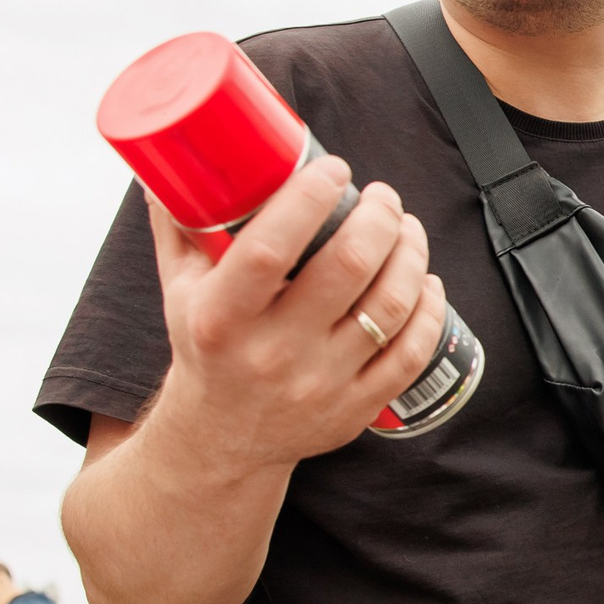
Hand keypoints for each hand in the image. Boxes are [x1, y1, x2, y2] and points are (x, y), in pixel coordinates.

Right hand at [143, 156, 451, 472]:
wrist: (221, 442)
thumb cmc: (205, 348)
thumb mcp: (178, 290)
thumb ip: (182, 225)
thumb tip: (175, 161)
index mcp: (222, 318)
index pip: (271, 248)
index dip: (310, 199)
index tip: (335, 170)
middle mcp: (273, 352)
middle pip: (347, 268)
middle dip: (379, 218)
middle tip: (384, 197)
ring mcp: (320, 383)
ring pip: (388, 306)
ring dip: (410, 255)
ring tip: (407, 229)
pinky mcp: (356, 407)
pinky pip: (411, 352)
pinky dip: (428, 309)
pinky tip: (426, 281)